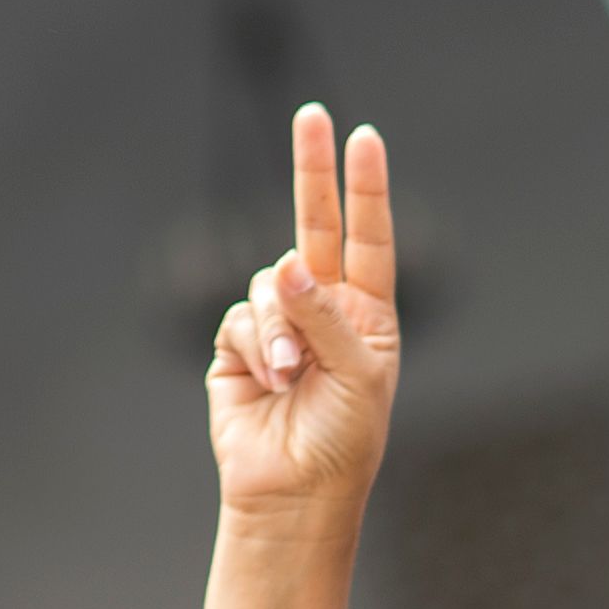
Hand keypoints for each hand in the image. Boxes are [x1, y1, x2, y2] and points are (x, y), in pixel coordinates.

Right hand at [204, 105, 402, 527]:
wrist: (295, 493)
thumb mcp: (355, 376)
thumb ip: (323, 315)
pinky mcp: (239, 344)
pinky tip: (269, 382)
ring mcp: (280, 324)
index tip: (364, 137)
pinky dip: (256, 345)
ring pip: (269, 284)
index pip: (369, 237)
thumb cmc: (343, 440)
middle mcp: (325, 309)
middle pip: (315, 224)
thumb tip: (288, 261)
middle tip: (311, 115)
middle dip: (311, 171)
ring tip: (292, 377)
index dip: (365, 188)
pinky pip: (241, 317)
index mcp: (369, 314)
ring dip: (281, 327)